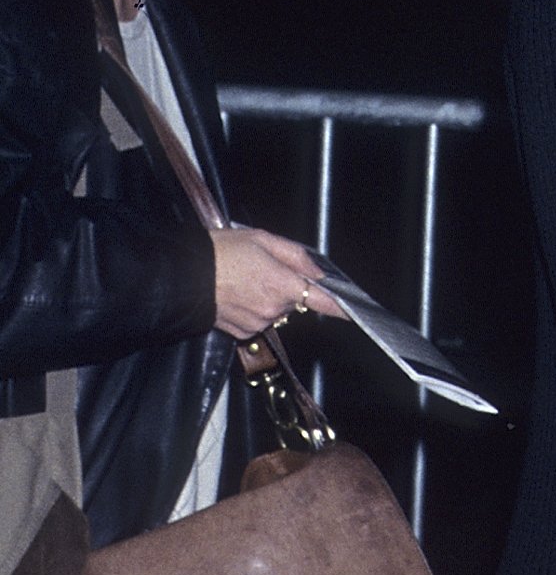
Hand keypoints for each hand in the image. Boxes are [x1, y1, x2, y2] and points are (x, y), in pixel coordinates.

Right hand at [211, 227, 343, 339]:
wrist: (181, 275)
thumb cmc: (219, 252)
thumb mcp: (261, 240)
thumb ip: (295, 255)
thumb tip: (318, 271)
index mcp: (282, 284)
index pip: (323, 301)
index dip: (342, 307)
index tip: (356, 311)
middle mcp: (274, 309)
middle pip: (296, 302)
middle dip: (287, 287)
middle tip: (262, 269)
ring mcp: (259, 323)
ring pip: (277, 311)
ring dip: (269, 298)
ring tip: (244, 280)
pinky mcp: (244, 333)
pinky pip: (259, 321)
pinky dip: (254, 310)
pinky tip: (237, 295)